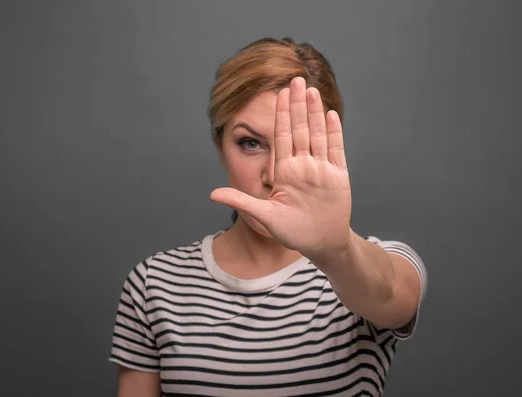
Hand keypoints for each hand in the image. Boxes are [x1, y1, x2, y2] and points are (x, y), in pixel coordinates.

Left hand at [210, 77, 352, 258]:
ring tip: (311, 90)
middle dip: (297, 104)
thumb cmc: (292, 232)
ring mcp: (321, 169)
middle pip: (299, 129)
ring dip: (314, 112)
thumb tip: (212, 194)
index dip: (281, 114)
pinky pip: (335, 150)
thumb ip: (241, 201)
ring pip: (317, 134)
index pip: (282, 136)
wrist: (320, 243)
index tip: (278, 93)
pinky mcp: (337, 176)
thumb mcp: (264, 215)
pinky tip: (330, 115)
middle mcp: (302, 165)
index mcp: (284, 171)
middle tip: (296, 78)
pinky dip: (334, 133)